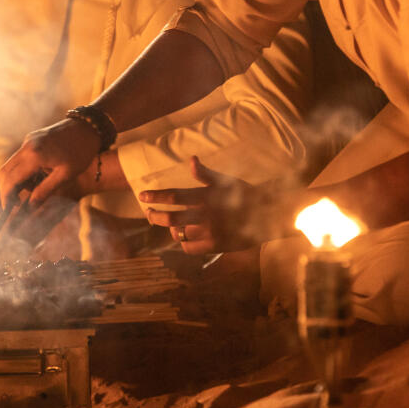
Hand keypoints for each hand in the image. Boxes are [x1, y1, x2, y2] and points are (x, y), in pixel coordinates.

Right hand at [0, 117, 101, 208]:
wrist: (89, 126)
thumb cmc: (81, 151)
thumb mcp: (66, 175)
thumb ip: (45, 191)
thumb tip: (30, 206)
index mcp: (34, 156)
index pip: (11, 179)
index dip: (6, 196)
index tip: (7, 210)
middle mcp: (27, 146)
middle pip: (5, 171)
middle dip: (6, 189)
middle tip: (13, 205)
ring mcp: (28, 141)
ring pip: (11, 164)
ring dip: (15, 180)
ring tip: (31, 191)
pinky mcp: (32, 139)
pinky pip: (19, 157)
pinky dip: (22, 171)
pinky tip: (36, 179)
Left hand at [138, 156, 256, 254]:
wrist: (266, 215)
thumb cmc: (244, 194)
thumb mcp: (225, 181)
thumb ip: (205, 174)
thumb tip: (191, 159)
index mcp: (206, 197)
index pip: (174, 197)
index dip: (156, 196)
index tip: (142, 196)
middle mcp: (205, 215)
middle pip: (170, 219)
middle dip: (155, 216)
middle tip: (149, 212)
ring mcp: (209, 232)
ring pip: (179, 234)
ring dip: (172, 229)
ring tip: (171, 226)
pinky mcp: (214, 246)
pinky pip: (190, 248)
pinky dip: (184, 243)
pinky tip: (186, 237)